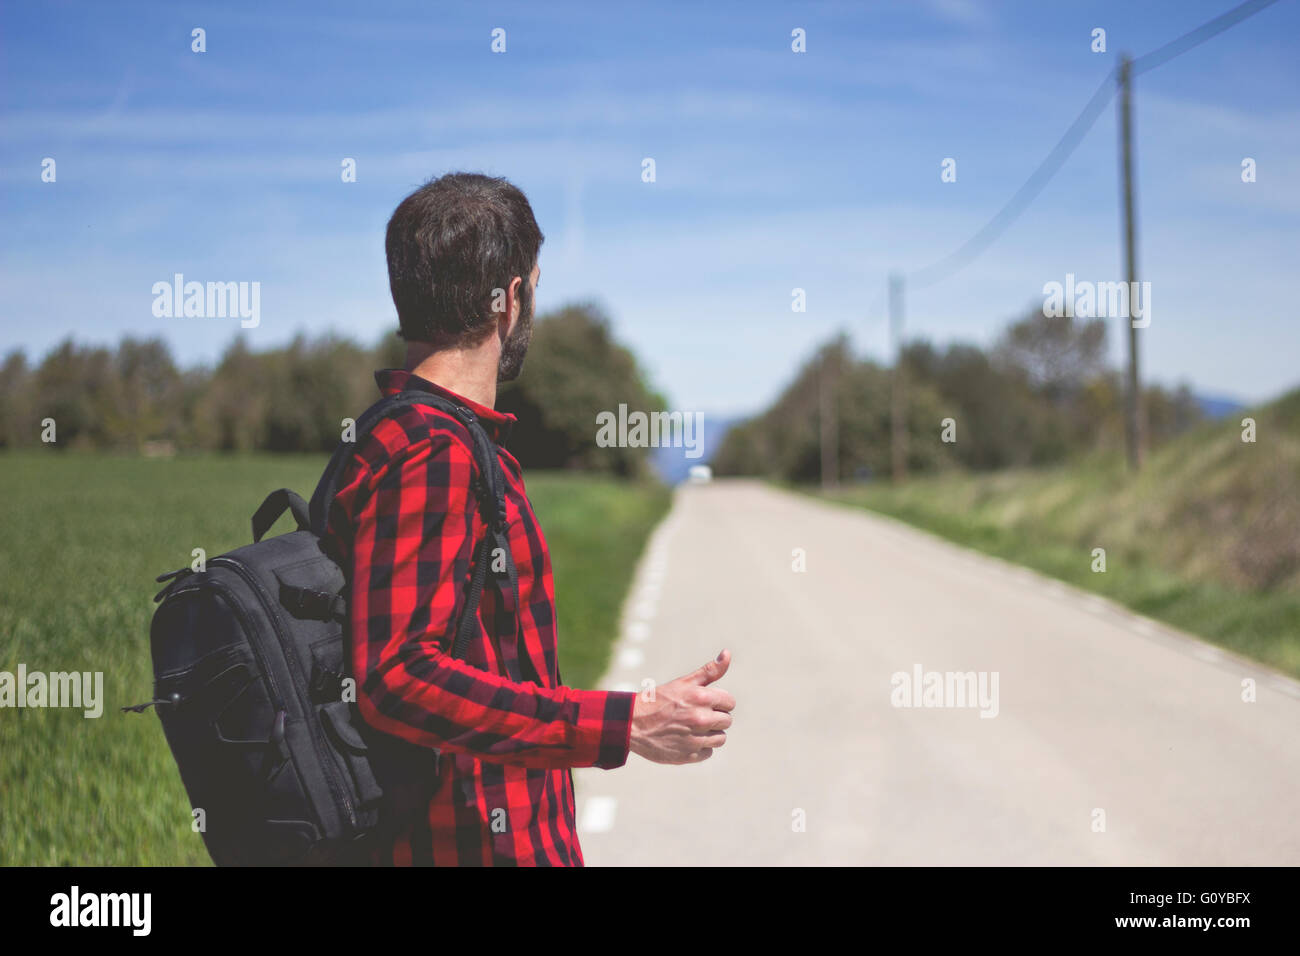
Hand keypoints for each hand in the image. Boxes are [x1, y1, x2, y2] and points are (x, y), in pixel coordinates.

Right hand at [629, 649, 734, 764]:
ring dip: (710, 734)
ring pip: (720, 739)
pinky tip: (685, 739)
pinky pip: (707, 752)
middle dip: (715, 717)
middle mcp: (701, 719)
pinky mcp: (689, 756)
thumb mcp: (683, 682)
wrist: (631, 724)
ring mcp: (695, 739)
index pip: (730, 702)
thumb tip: (728, 653)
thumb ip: (709, 671)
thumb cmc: (658, 700)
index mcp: (701, 698)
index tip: (706, 702)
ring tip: (692, 728)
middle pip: (726, 721)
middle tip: (695, 715)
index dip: (719, 702)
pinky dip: (699, 747)